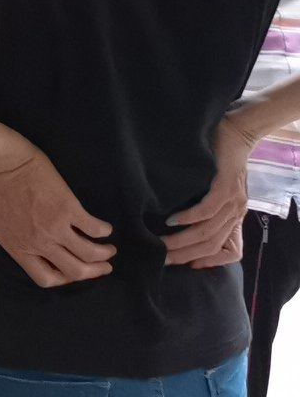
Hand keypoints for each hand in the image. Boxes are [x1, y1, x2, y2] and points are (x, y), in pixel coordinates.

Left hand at [0, 148, 114, 286]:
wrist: (1, 161)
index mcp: (19, 249)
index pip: (47, 279)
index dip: (63, 280)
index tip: (71, 273)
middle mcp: (39, 243)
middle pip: (74, 271)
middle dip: (92, 273)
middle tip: (103, 267)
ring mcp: (55, 227)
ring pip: (88, 253)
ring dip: (103, 255)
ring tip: (108, 250)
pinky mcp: (68, 208)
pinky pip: (94, 228)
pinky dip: (103, 231)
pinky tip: (104, 228)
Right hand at [164, 115, 256, 268]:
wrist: (234, 134)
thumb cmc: (218, 162)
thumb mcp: (216, 192)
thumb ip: (206, 211)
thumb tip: (179, 228)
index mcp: (234, 218)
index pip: (224, 251)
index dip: (203, 261)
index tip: (178, 263)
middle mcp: (236, 214)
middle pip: (210, 244)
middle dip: (183, 255)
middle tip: (160, 259)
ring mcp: (233, 202)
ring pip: (207, 231)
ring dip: (181, 240)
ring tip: (161, 243)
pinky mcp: (226, 187)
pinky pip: (207, 209)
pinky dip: (188, 217)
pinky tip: (171, 220)